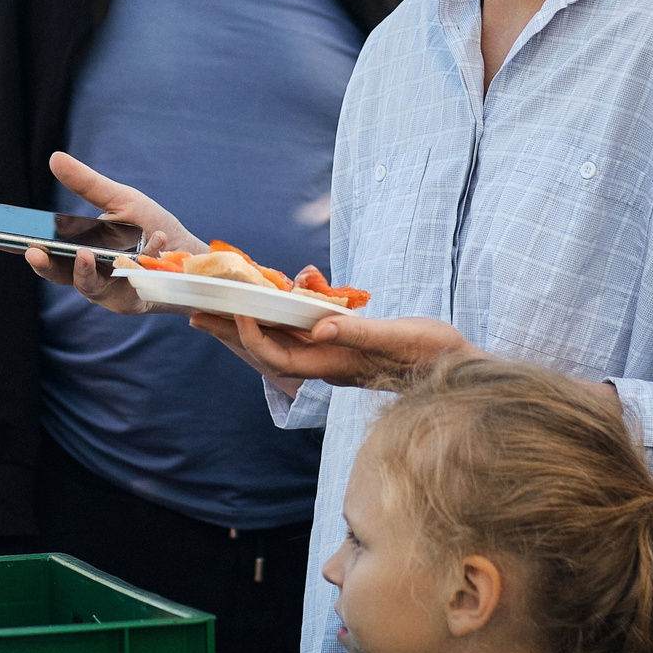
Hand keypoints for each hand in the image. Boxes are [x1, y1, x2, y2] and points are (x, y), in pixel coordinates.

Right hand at [21, 151, 204, 315]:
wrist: (190, 253)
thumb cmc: (150, 226)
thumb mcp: (120, 200)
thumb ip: (87, 185)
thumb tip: (54, 158)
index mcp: (79, 253)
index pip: (46, 255)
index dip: (27, 249)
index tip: (3, 240)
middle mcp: (90, 276)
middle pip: (60, 276)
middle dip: (46, 265)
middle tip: (35, 252)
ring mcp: (111, 292)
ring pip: (90, 285)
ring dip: (88, 268)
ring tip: (88, 252)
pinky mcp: (135, 301)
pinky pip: (132, 283)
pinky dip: (145, 258)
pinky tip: (157, 238)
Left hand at [193, 311, 472, 394]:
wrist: (459, 367)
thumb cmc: (434, 355)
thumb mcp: (400, 338)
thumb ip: (359, 333)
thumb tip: (319, 326)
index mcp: (336, 365)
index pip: (279, 356)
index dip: (253, 334)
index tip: (237, 307)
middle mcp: (328, 362)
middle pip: (267, 349)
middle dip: (229, 332)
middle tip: (193, 312)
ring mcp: (336, 353)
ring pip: (282, 338)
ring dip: (250, 320)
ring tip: (217, 302)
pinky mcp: (346, 342)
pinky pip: (307, 326)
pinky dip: (293, 306)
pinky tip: (293, 284)